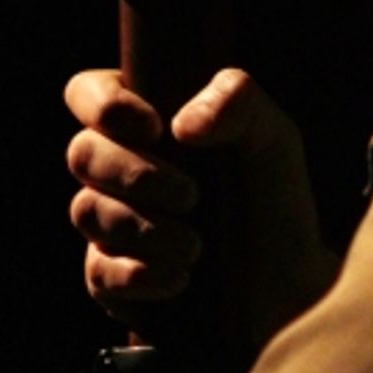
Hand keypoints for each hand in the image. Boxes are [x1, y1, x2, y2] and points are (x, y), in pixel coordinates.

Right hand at [67, 67, 338, 353]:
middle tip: (192, 195)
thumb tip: (185, 124)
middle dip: (133, 174)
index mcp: (147, 120)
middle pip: (82, 154)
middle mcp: (118, 168)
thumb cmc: (276, 197)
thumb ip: (240, 102)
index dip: (104, 104)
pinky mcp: (112, 277)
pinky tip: (180, 278)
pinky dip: (138, 274)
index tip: (155, 127)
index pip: (88, 91)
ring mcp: (110, 223)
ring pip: (87, 212)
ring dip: (143, 228)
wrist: (290, 281)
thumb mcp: (273, 138)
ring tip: (198, 247)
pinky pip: (98, 272)